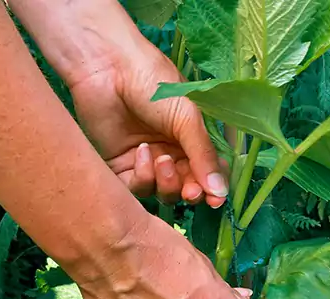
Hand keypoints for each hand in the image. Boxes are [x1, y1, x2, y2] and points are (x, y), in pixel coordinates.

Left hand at [67, 34, 227, 207]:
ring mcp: (147, 162)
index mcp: (193, 140)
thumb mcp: (187, 117)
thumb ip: (204, 155)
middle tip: (190, 190)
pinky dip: (143, 177)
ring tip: (163, 160)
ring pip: (163, 193)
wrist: (108, 68)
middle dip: (190, 191)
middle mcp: (172, 154)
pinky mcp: (121, 167)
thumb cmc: (153, 83)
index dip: (214, 189)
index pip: (209, 173)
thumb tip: (221, 193)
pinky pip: (137, 188)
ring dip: (167, 183)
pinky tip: (142, 153)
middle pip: (187, 189)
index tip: (216, 200)